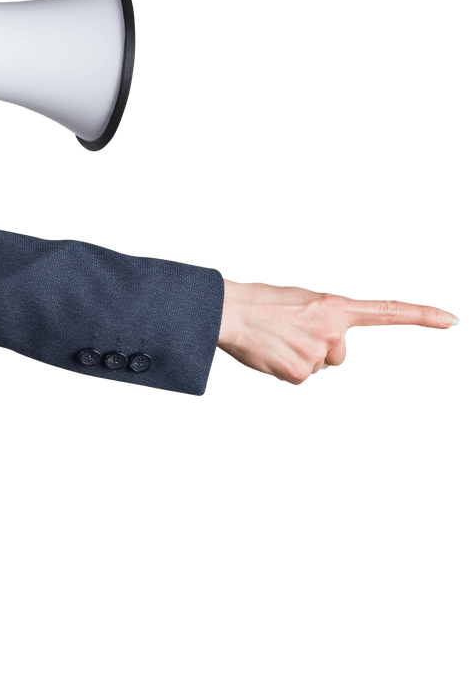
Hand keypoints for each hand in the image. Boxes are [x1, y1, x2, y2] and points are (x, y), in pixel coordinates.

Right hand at [218, 278, 459, 385]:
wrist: (228, 313)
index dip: (421, 316)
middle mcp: (333, 331)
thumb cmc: (259, 304)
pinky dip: (284, 370)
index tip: (452, 321)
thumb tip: (328, 356)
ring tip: (274, 340)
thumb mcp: (300, 305)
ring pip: (318, 366)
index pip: (387, 311)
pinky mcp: (300, 374)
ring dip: (298, 357)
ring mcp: (318, 355)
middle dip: (319, 348)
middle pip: (339, 353)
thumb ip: (323, 323)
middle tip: (288, 332)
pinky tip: (269, 354)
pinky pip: (299, 378)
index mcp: (334, 306)